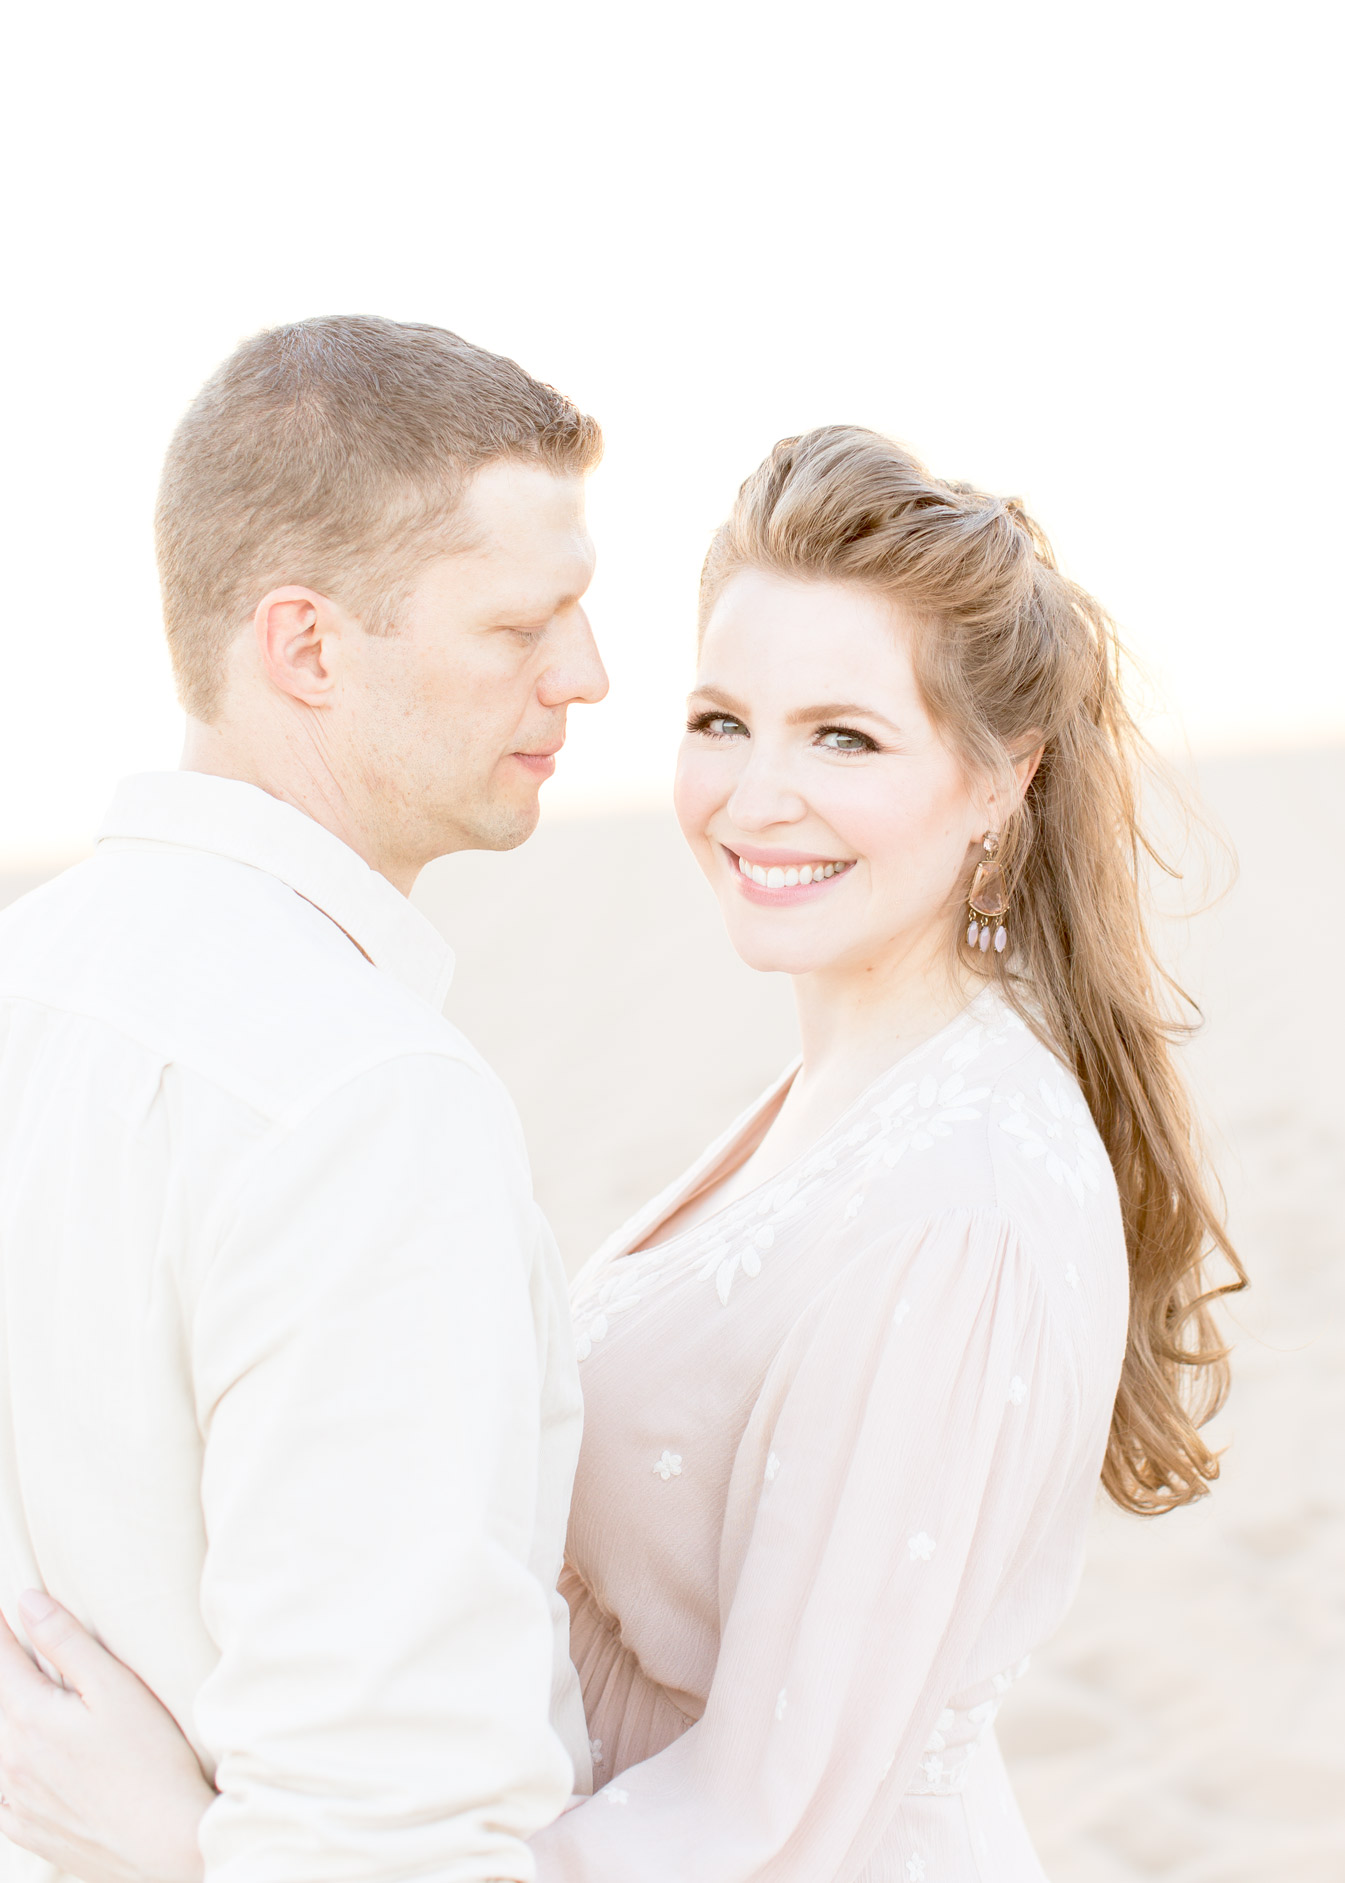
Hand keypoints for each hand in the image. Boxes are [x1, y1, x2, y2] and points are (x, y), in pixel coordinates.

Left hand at [0, 1591, 212, 1882]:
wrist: (166, 1843)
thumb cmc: (151, 1759)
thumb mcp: (116, 1688)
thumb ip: (66, 1643)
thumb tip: (27, 1602)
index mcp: (31, 1718)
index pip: (2, 1661)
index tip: (3, 1606)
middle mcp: (11, 1760)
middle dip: (4, 1675)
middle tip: (12, 1652)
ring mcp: (15, 1800)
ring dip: (5, 1719)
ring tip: (19, 1703)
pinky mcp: (27, 1830)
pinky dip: (3, 1771)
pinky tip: (15, 1765)